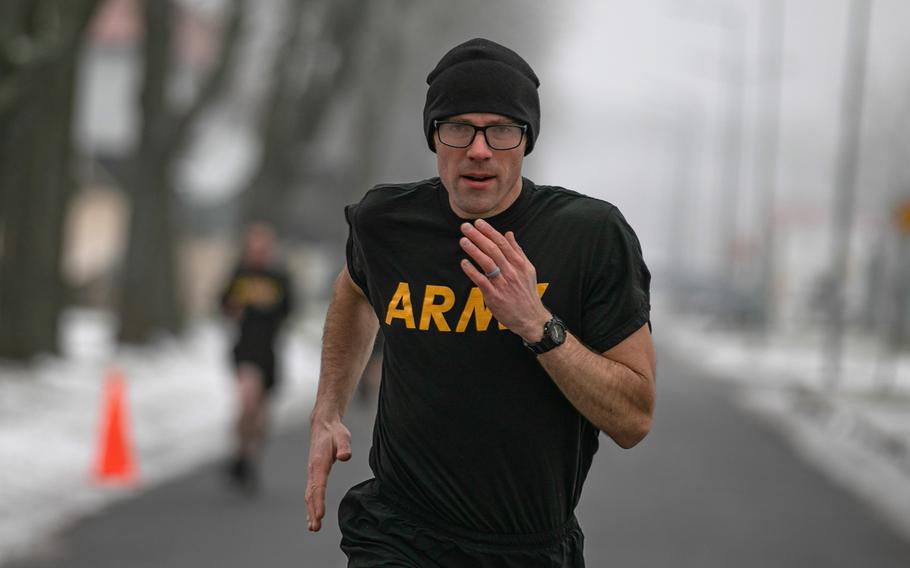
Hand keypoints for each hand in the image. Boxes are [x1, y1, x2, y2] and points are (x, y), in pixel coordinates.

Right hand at [305, 417, 351, 531]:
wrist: (323, 425)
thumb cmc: (335, 432)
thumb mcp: (343, 437)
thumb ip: (344, 447)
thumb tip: (345, 457)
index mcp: (319, 463)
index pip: (318, 485)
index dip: (319, 501)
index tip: (320, 515)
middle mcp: (313, 470)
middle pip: (311, 494)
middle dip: (313, 511)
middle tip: (316, 527)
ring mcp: (312, 472)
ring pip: (309, 495)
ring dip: (310, 511)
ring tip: (313, 527)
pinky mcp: (314, 474)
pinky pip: (310, 492)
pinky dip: (310, 505)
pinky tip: (313, 516)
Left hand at [459, 219, 550, 342]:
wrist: (531, 318)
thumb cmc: (527, 293)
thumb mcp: (528, 270)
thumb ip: (518, 251)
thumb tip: (509, 234)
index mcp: (519, 263)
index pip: (502, 243)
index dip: (489, 231)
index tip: (478, 223)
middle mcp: (511, 271)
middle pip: (493, 249)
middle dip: (478, 236)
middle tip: (465, 227)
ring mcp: (503, 284)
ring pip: (487, 262)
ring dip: (473, 250)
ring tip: (463, 240)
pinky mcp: (494, 296)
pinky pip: (481, 281)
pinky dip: (472, 271)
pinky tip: (463, 263)